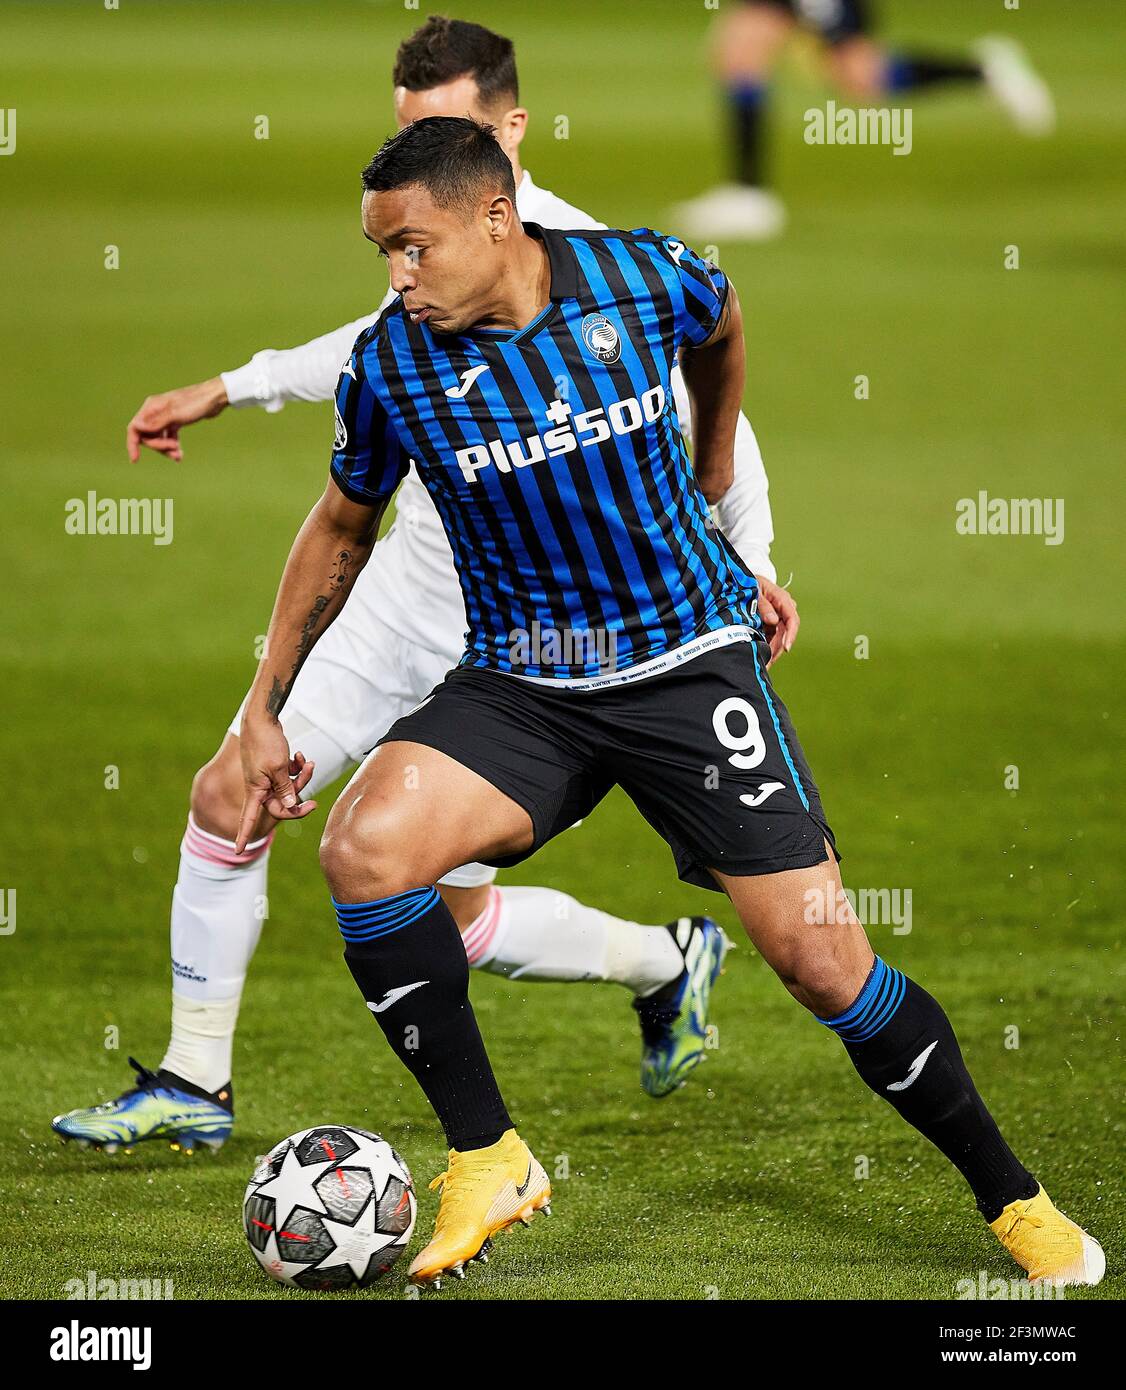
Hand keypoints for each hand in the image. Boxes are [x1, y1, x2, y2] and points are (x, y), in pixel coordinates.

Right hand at [126, 377, 228, 461]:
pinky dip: (172, 446)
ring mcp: (166, 416)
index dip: (133, 443)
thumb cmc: (195, 403)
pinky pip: (168, 437)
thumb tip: (136, 427)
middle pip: (147, 435)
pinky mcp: (176, 421)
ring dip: (166, 448)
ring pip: (159, 438)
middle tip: (174, 449)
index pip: (135, 427)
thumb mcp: (175, 415)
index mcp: (152, 407)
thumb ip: (155, 422)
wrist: (215, 398)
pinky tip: (180, 455)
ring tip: (179, 455)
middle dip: (158, 446)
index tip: (135, 459)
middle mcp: (156, 411)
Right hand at [235, 717, 317, 852]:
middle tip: (315, 803)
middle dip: (299, 797)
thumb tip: (290, 807)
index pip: (248, 819)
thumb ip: (285, 789)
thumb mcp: (279, 768)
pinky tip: (300, 756)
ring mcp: (267, 776)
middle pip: (282, 804)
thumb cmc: (266, 742)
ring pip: (290, 788)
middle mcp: (260, 786)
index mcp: (256, 790)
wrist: (261, 718)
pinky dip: (297, 767)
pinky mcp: (274, 767)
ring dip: (302, 778)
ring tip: (307, 763)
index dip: (242, 835)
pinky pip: (290, 775)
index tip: (238, 852)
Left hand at [755, 574, 799, 667]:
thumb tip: (773, 621)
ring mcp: (778, 617)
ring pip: (779, 638)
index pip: (792, 619)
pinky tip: (760, 658)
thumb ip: (763, 605)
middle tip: (768, 663)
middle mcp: (784, 609)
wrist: (743, 581)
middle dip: (778, 649)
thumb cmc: (749, 583)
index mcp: (782, 599)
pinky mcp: (771, 623)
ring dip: (772, 651)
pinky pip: (772, 637)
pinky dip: (766, 647)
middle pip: (785, 633)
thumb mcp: (754, 591)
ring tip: (764, 664)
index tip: (786, 648)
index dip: (791, 634)